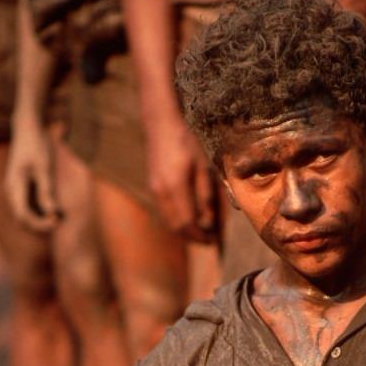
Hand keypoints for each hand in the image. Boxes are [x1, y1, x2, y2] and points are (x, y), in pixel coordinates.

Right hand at [5, 119, 62, 232]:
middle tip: (59, 220)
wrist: (28, 129)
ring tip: (59, 215)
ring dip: (41, 218)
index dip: (39, 224)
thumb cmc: (37, 146)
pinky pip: (29, 206)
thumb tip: (53, 213)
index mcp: (15, 186)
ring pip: (25, 213)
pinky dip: (40, 210)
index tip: (57, 222)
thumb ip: (46, 191)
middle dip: (40, 224)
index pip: (23, 216)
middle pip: (22, 218)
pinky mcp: (22, 188)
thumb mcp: (44, 168)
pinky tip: (55, 208)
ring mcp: (16, 190)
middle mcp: (12, 191)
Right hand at [145, 111, 217, 242]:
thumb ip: (205, 194)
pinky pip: (164, 212)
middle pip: (176, 226)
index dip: (200, 235)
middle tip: (208, 239)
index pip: (187, 222)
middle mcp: (161, 193)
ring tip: (200, 231)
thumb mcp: (203, 167)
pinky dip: (176, 220)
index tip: (213, 240)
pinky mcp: (152, 187)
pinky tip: (189, 217)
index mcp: (176, 188)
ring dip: (184, 231)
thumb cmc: (186, 142)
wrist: (160, 125)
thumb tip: (208, 220)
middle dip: (192, 237)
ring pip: (168, 221)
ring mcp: (154, 190)